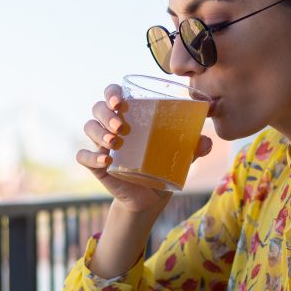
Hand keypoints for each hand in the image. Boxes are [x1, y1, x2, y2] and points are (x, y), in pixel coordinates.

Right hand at [76, 84, 212, 214]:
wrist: (150, 198)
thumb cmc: (162, 167)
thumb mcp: (181, 156)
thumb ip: (194, 147)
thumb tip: (207, 140)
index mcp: (130, 117)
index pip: (113, 94)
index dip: (113, 92)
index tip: (122, 100)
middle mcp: (112, 127)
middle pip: (97, 108)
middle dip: (106, 112)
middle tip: (122, 124)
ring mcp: (102, 145)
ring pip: (89, 127)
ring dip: (99, 130)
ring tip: (115, 141)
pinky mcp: (97, 166)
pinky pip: (83, 156)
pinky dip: (91, 156)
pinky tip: (106, 159)